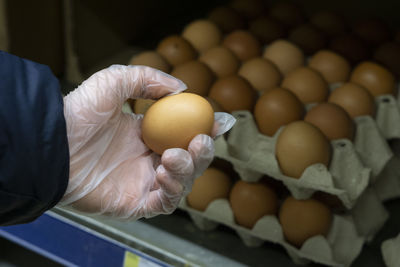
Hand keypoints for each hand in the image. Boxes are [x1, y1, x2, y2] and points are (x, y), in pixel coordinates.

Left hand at [61, 65, 234, 218]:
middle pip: (190, 161)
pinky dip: (173, 190)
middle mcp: (148, 159)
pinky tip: (162, 173)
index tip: (219, 120)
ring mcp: (142, 182)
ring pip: (183, 182)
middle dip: (203, 152)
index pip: (184, 134)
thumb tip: (181, 88)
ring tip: (172, 155)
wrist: (53, 144)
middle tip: (201, 140)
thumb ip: (148, 79)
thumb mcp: (114, 81)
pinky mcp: (135, 203)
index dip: (205, 128)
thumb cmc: (79, 113)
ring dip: (188, 169)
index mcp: (146, 134)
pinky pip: (165, 203)